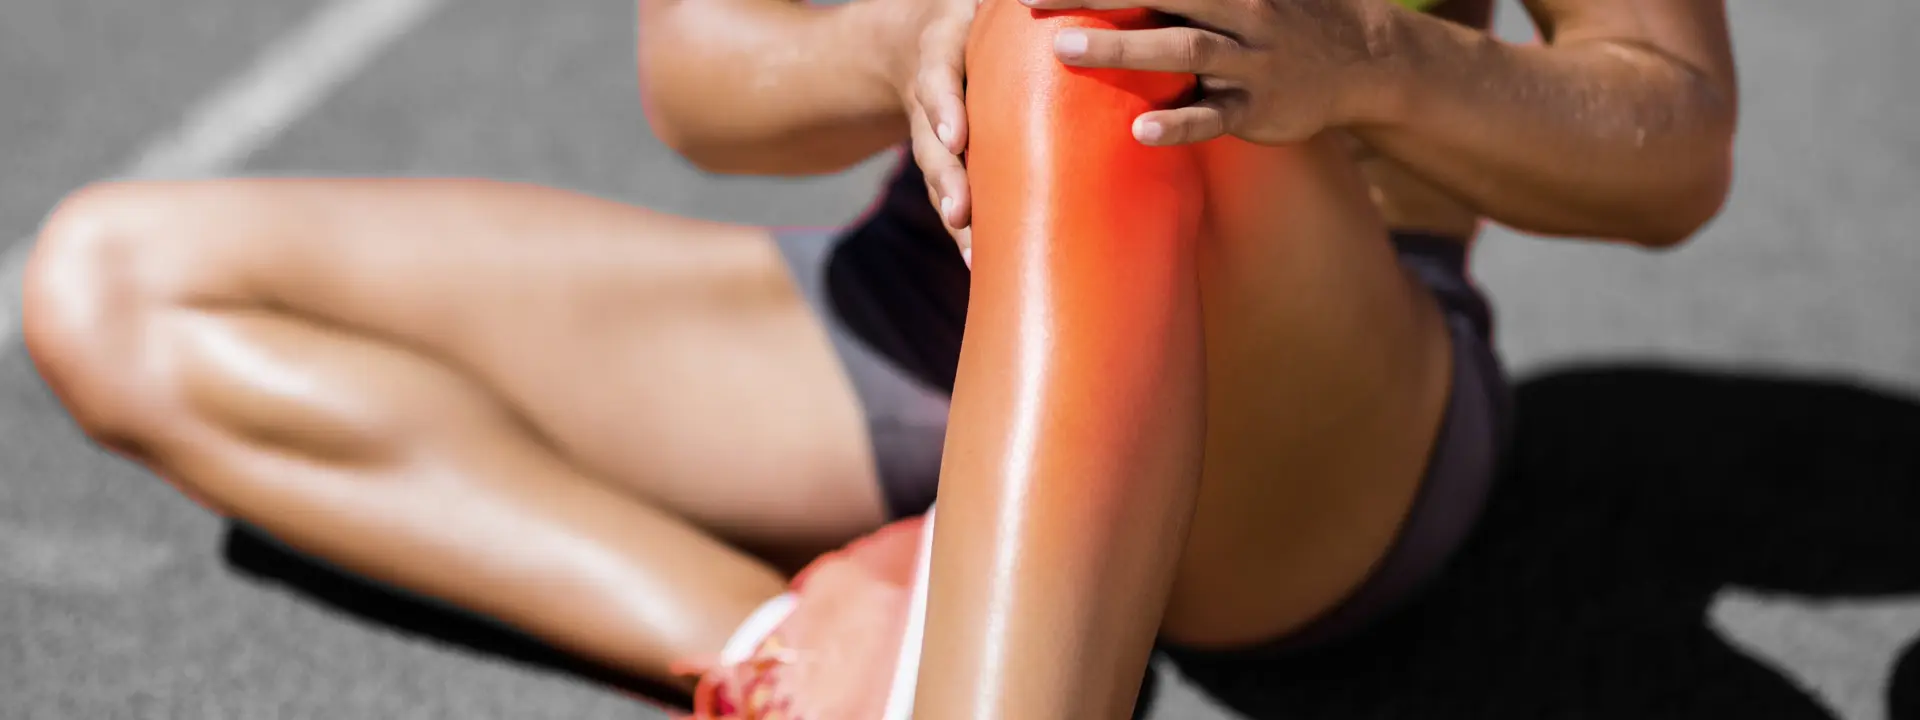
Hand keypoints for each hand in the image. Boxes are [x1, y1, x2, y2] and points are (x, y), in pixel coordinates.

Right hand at [887, 0, 979, 262]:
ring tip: (972, 255)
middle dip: (945, 179)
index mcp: (943, 46)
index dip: (943, 107)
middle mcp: (933, 92)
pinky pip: (955, 194)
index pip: (937, 75)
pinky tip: (981, 268)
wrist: (912, 36)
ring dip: (955, 216)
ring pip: (939, 175)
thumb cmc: (974, 8)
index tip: (955, 136)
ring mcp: (935, 130)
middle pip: (931, 141)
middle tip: (959, 214)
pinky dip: (966, 232)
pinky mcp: (949, 158)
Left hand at [1020, 0, 1399, 146]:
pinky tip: (1140, 130)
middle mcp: (1234, 10)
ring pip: (1182, 49)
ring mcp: (1247, 59)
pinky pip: (1214, 116)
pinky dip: (1178, 123)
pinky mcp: (1257, 108)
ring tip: (1065, 50)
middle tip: (1029, 0)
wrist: (1359, 57)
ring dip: (1122, 46)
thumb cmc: (1275, 16)